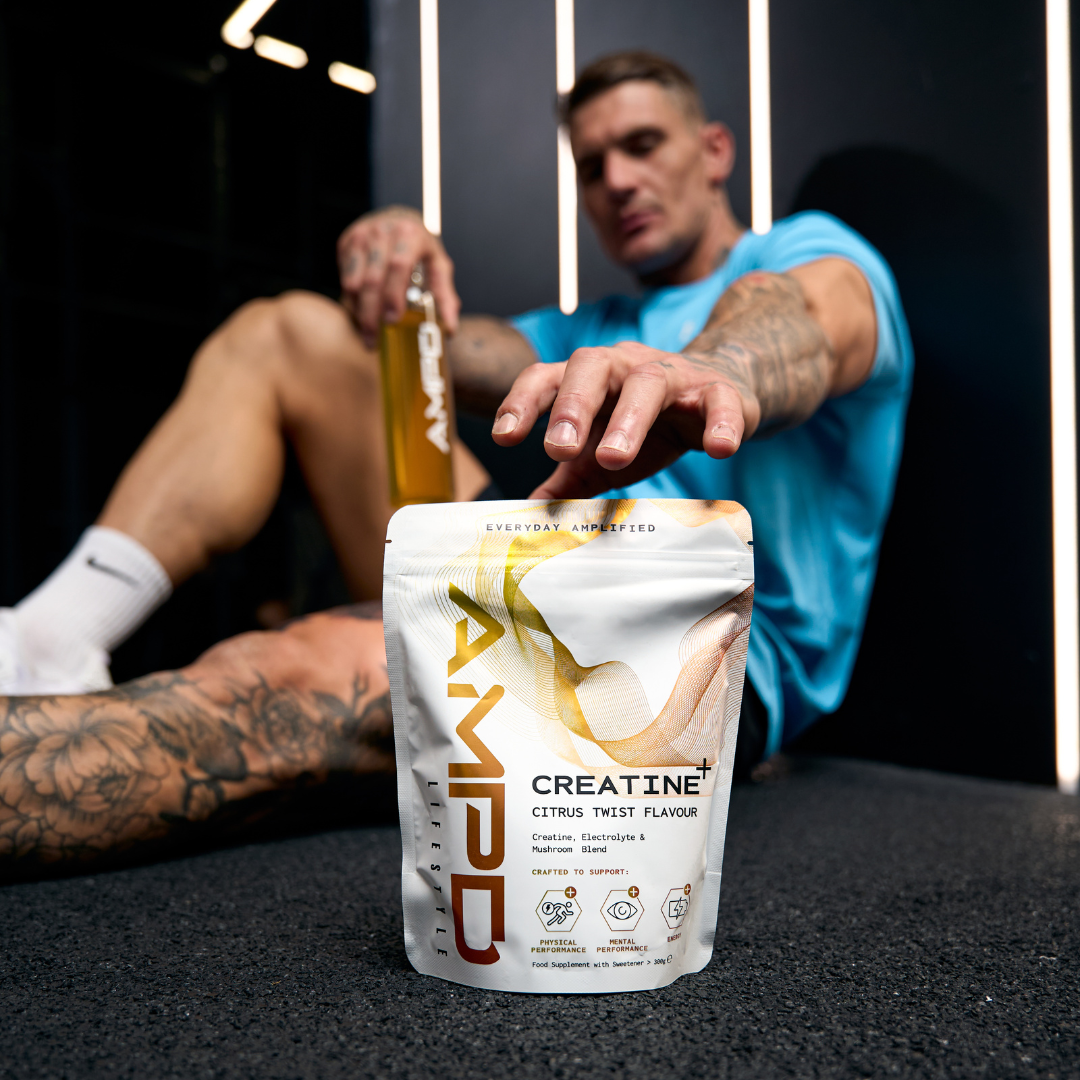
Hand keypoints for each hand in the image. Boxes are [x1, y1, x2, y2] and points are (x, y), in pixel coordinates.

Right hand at [336, 206, 460, 345]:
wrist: (396, 217)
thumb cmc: (420, 247)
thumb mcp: (438, 265)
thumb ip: (445, 295)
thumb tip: (450, 329)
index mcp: (409, 235)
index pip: (398, 265)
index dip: (394, 295)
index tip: (393, 320)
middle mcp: (382, 231)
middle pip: (373, 279)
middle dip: (372, 314)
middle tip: (374, 341)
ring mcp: (361, 236)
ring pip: (354, 282)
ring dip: (359, 312)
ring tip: (368, 335)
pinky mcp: (346, 243)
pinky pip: (345, 279)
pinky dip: (352, 301)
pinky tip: (362, 315)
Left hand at [490, 341, 759, 497]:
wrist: (717, 394)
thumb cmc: (646, 425)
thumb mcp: (601, 455)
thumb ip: (567, 481)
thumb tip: (526, 515)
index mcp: (587, 380)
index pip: (546, 377)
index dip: (522, 402)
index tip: (505, 438)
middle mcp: (624, 366)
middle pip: (591, 366)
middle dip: (571, 406)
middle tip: (558, 450)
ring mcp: (672, 374)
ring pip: (648, 383)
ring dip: (629, 420)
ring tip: (615, 459)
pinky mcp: (718, 390)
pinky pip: (719, 399)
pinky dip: (719, 422)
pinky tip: (718, 450)